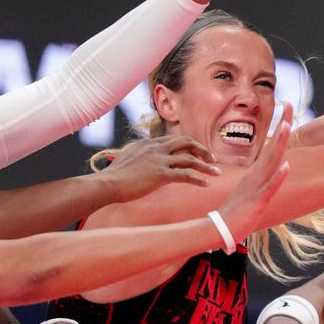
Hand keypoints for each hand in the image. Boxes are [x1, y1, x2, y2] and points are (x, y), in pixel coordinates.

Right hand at [103, 134, 219, 201]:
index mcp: (150, 143)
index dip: (191, 145)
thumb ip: (140, 156)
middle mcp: (156, 148)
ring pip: (190, 159)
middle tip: (213, 159)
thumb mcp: (128, 158)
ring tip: (217, 173)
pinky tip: (206, 184)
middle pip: (187, 142)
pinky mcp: (160, 174)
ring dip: (206, 166)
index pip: (176, 139)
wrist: (107, 184)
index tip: (200, 153)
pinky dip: (198, 179)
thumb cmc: (114, 176)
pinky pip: (185, 175)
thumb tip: (145, 161)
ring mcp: (159, 160)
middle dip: (203, 150)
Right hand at [218, 103, 291, 240]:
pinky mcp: (257, 200)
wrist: (221, 229)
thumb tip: (279, 167)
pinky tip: (286, 166)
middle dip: (283, 125)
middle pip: (273, 146)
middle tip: (290, 104)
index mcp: (257, 172)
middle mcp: (257, 175)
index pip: (272, 146)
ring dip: (279, 144)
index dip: (281, 127)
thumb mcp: (253, 191)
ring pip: (270, 162)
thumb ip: (264, 178)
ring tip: (287, 125)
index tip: (288, 108)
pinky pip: (269, 187)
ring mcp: (257, 186)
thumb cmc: (238, 211)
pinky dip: (277, 177)